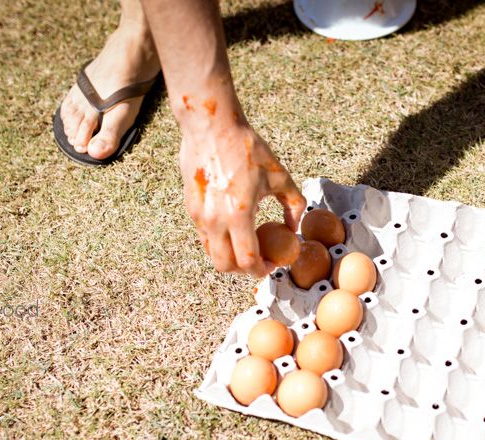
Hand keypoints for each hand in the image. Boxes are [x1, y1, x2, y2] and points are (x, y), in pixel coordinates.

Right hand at [180, 120, 305, 276]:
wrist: (211, 125)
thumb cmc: (247, 147)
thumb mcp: (279, 175)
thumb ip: (294, 205)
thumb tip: (293, 228)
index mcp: (239, 214)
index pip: (247, 260)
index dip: (261, 270)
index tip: (271, 264)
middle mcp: (215, 219)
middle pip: (224, 266)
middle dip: (242, 270)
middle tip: (257, 261)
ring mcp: (199, 215)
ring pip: (211, 253)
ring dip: (229, 256)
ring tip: (245, 243)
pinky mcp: (190, 207)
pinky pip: (204, 236)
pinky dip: (219, 240)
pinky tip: (233, 226)